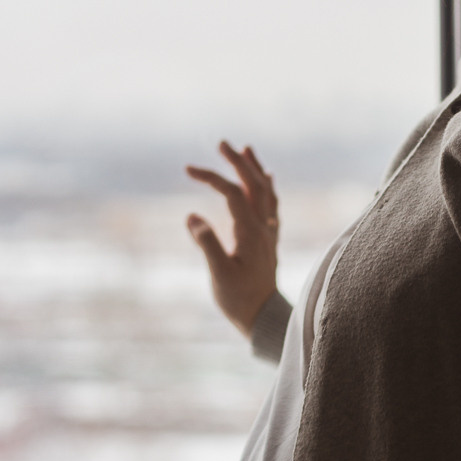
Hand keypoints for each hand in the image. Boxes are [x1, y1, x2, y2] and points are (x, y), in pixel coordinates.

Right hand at [185, 142, 279, 336]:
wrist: (263, 318)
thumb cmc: (238, 298)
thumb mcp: (219, 273)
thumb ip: (207, 244)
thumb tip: (191, 216)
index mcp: (251, 232)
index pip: (234, 193)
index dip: (212, 177)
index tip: (188, 169)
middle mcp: (264, 228)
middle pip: (255, 185)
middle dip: (238, 162)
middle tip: (222, 143)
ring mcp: (269, 233)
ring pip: (267, 192)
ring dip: (255, 169)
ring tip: (246, 149)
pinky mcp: (269, 239)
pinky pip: (272, 206)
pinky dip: (268, 188)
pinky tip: (267, 178)